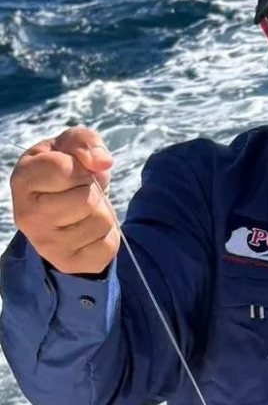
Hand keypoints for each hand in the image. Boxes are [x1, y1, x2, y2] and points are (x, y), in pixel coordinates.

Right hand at [10, 127, 118, 275]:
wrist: (63, 212)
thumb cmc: (67, 171)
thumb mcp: (72, 145)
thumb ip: (85, 141)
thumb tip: (101, 162)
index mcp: (22, 180)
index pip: (64, 169)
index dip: (80, 167)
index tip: (72, 171)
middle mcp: (27, 215)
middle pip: (87, 198)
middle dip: (93, 191)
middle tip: (79, 193)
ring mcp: (45, 243)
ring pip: (101, 221)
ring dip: (102, 212)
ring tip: (83, 211)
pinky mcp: (66, 262)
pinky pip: (108, 246)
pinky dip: (107, 236)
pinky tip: (88, 231)